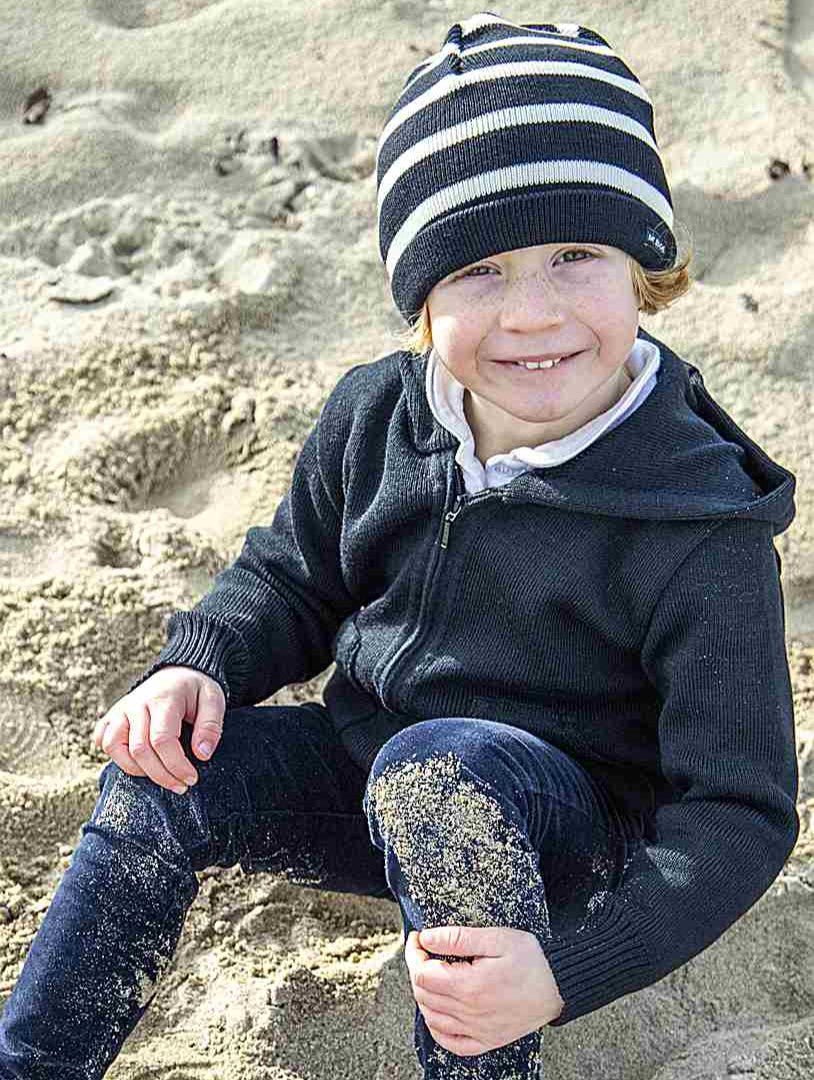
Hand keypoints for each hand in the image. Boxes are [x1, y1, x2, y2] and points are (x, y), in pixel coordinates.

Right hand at [91, 666, 225, 793]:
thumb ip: (210, 726)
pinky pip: (103, 741)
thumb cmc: (196, 690)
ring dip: (136, 770)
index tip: (191, 778)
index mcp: (164, 698)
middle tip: (181, 786)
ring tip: (160, 776)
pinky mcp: (112, 716)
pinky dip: (115, 756)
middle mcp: (137, 704)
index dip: (176, 765)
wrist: (177, 672)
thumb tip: (202, 754)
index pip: (162, 740)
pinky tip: (138, 763)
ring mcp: (121, 709)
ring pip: (114, 747)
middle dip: (161, 775)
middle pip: (139, 749)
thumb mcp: (214, 700)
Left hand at [404, 925, 563, 1057]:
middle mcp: (470, 1013)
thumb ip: (457, 938)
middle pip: (423, 995)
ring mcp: (478, 1030)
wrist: (559, 984)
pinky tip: (438, 1012)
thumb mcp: (495, 938)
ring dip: (423, 995)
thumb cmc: (532, 959)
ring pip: (432, 1018)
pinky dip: (437, 1028)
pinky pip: (451, 1043)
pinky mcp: (487, 1040)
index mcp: (469, 986)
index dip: (414, 953)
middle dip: (417, 969)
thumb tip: (427, 938)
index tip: (418, 939)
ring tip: (430, 974)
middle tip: (424, 951)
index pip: (422, 974)